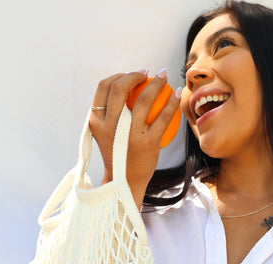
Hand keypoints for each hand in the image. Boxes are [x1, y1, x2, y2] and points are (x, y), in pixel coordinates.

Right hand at [89, 70, 180, 206]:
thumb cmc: (118, 154)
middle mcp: (111, 126)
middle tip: (148, 73)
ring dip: (157, 83)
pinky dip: (171, 102)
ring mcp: (130, 135)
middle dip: (135, 75)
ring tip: (164, 78)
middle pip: (121, 89)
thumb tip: (124, 86)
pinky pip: (163, 117)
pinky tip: (176, 95)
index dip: (118, 76)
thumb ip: (110, 114)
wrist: (125, 181)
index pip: (103, 88)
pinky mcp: (148, 143)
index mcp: (97, 122)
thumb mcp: (105, 134)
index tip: (131, 75)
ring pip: (144, 99)